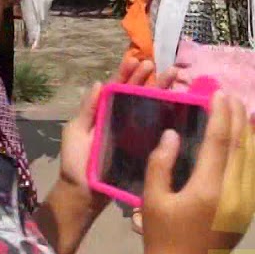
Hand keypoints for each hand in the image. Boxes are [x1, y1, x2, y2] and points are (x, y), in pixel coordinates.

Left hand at [57, 57, 174, 199]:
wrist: (84, 194)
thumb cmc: (76, 162)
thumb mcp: (76, 132)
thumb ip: (87, 109)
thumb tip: (97, 82)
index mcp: (104, 112)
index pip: (116, 88)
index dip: (126, 73)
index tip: (137, 59)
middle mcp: (121, 120)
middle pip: (137, 95)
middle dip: (150, 80)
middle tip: (165, 68)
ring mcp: (133, 135)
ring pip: (149, 109)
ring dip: (161, 93)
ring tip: (174, 80)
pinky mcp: (142, 149)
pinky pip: (155, 132)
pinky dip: (167, 119)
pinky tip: (178, 109)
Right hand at [140, 93, 251, 253]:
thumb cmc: (162, 238)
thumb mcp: (152, 199)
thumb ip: (161, 163)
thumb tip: (172, 133)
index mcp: (208, 189)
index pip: (219, 141)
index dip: (221, 115)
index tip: (219, 94)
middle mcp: (233, 193)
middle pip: (240, 146)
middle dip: (237, 117)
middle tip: (231, 95)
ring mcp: (245, 204)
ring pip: (252, 159)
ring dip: (247, 132)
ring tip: (241, 111)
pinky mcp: (249, 212)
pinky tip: (252, 141)